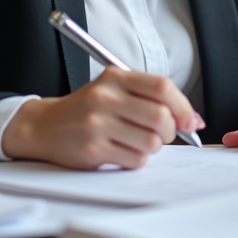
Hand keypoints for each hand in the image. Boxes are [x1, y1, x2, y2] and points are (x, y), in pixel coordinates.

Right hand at [0, 67, 204, 169]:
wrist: (44, 126)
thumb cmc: (87, 109)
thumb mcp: (113, 90)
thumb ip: (149, 98)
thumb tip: (192, 120)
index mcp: (114, 77)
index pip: (162, 86)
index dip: (183, 105)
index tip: (190, 121)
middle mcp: (105, 97)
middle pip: (160, 116)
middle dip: (170, 131)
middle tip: (162, 134)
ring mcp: (97, 123)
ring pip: (151, 142)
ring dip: (152, 147)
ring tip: (137, 142)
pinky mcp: (92, 149)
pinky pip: (135, 159)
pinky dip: (137, 159)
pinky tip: (122, 151)